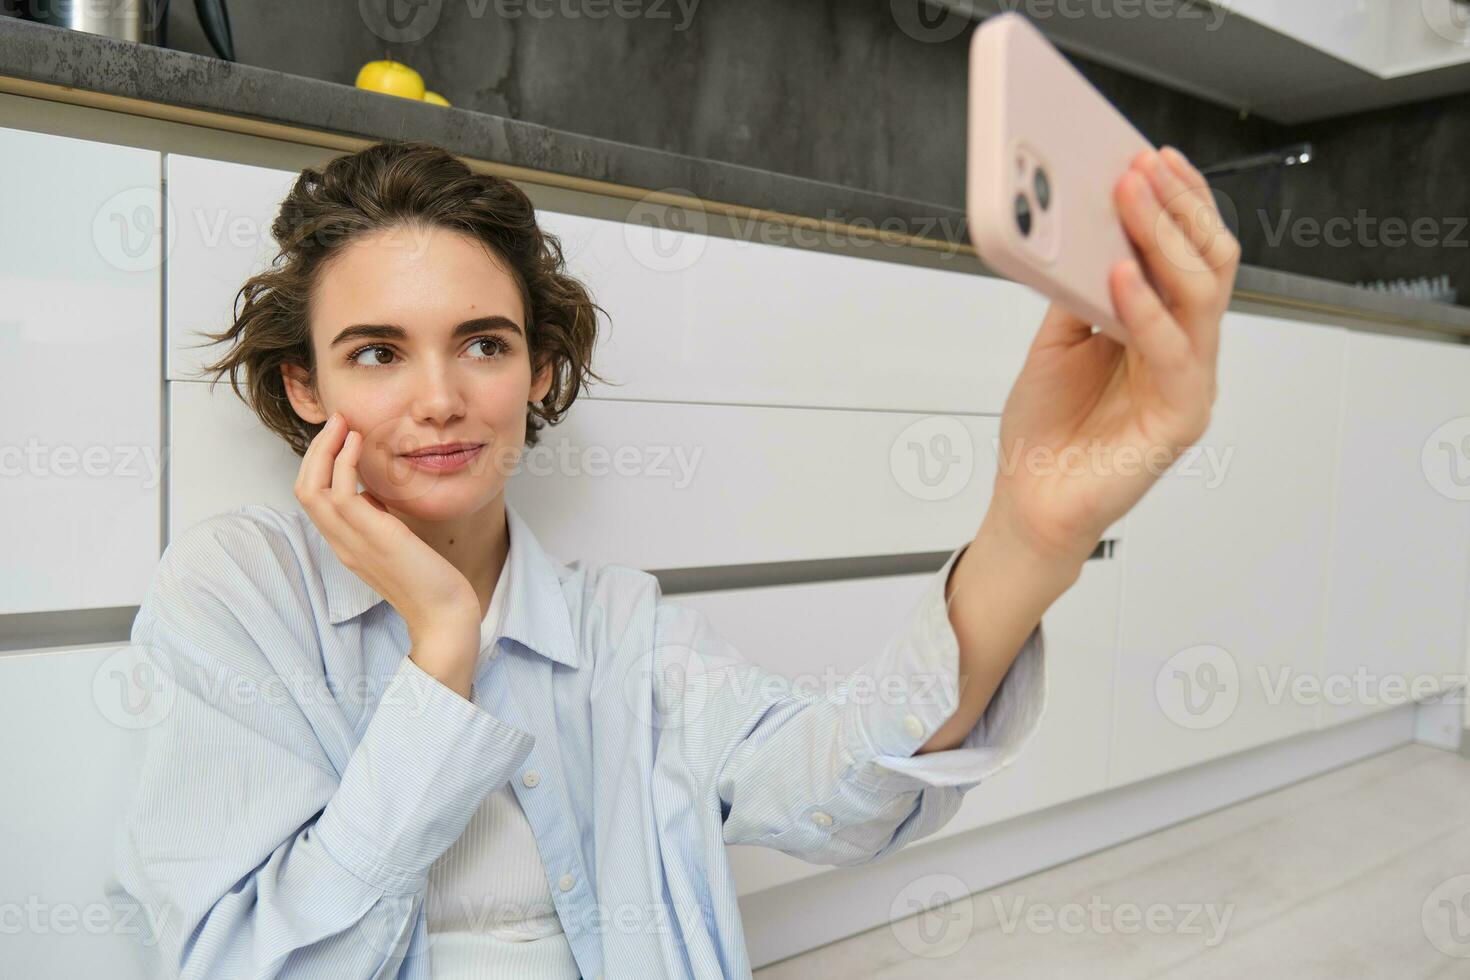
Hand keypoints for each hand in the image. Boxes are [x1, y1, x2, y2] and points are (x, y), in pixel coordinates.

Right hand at [293, 411, 480, 644]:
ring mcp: (352, 542)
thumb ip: (380, 520)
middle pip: (303, 488)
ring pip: (311, 488)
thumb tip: (375, 494)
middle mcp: (341, 543)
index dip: (319, 463)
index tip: (339, 437)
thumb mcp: (396, 541)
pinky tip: (359, 444)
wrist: (444, 615)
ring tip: (344, 424)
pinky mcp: (372, 537)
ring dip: (325, 449)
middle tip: (337, 420)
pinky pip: (340, 493)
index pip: (313, 498)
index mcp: (345, 543)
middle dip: (315, 450)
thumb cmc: (429, 580)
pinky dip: (343, 463)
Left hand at [988, 146, 1238, 566]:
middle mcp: (1185, 350)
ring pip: (1200, 296)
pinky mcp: (1179, 418)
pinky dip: (1147, 310)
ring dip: (1163, 240)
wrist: (1031, 499)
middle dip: (1176, 208)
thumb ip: (1079, 290)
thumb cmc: (1047, 428)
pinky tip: (1121, 277)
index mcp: (1163, 327)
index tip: (1150, 157)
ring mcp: (1188, 383)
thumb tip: (1086, 227)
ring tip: (1131, 200)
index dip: (1178, 202)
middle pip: (1205, 263)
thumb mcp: (1057, 340)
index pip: (1189, 252)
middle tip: (1140, 168)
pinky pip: (1173, 353)